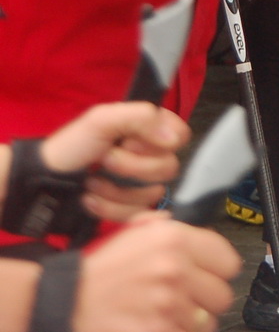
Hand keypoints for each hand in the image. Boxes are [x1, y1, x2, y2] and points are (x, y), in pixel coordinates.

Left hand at [39, 103, 189, 221]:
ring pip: (153, 194)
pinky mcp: (128, 211)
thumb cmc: (71, 147)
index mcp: (148, 131)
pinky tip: (90, 199)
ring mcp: (139, 186)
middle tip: (105, 161)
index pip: (180, 136)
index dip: (158, 142)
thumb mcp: (102, 120)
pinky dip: (108, 209)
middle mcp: (148, 157)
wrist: (40, 183)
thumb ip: (141, 118)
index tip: (129, 141)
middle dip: (132, 167)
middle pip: (169, 168)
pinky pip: (136, 216)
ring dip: (117, 190)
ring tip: (92, 182)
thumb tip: (173, 139)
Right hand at [73, 212, 239, 331]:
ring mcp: (167, 303)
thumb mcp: (133, 234)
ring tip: (168, 314)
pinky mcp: (158, 329)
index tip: (208, 277)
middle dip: (205, 300)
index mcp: (173, 240)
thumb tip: (198, 234)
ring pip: (207, 321)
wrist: (68, 301)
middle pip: (222, 295)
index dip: (218, 272)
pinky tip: (157, 324)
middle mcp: (175, 268)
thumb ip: (169, 229)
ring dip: (190, 321)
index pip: (228, 261)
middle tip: (187, 299)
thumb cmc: (100, 271)